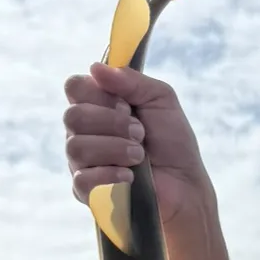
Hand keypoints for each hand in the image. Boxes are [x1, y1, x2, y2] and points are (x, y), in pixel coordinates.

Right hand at [63, 62, 216, 229]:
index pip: (74, 87)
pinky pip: (81, 178)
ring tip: (139, 155)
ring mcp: (81, 162)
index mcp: (97, 106)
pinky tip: (129, 176)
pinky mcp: (86, 190)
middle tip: (140, 133)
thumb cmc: (172, 142)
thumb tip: (96, 68)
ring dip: (115, 148)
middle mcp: (83, 131)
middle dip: (112, 123)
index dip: (99, 95)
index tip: (127, 105)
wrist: (186, 184)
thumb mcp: (161, 100)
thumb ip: (132, 81)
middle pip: (72, 116)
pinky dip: (108, 174)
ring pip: (76, 146)